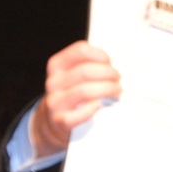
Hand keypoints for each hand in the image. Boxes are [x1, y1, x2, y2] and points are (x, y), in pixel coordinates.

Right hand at [31, 41, 120, 157]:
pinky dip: (91, 109)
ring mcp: (55, 102)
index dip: (100, 55)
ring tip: (116, 91)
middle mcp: (54, 82)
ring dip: (106, 90)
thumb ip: (90, 64)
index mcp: (57, 65)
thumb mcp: (73, 74)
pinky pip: (78, 114)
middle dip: (108, 73)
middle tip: (118, 78)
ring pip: (84, 91)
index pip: (80, 50)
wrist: (54, 120)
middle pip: (85, 71)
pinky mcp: (60, 121)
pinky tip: (99, 105)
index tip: (110, 62)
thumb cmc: (72, 93)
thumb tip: (116, 62)